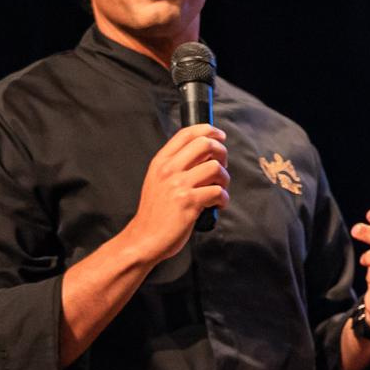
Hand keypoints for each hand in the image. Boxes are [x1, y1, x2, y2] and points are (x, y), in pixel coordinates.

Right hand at [120, 125, 228, 264]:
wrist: (144, 238)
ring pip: (215, 168)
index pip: (186, 133)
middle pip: (205, 144)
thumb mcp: (157, 181)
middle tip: (222, 167)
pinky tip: (217, 205)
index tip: (220, 136)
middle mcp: (169, 170)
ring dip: (225, 179)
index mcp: (161, 162)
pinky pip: (218, 192)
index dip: (208, 130)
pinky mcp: (189, 202)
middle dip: (222, 153)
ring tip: (219, 190)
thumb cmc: (156, 212)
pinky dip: (224, 199)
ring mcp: (178, 185)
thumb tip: (204, 153)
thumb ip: (175, 165)